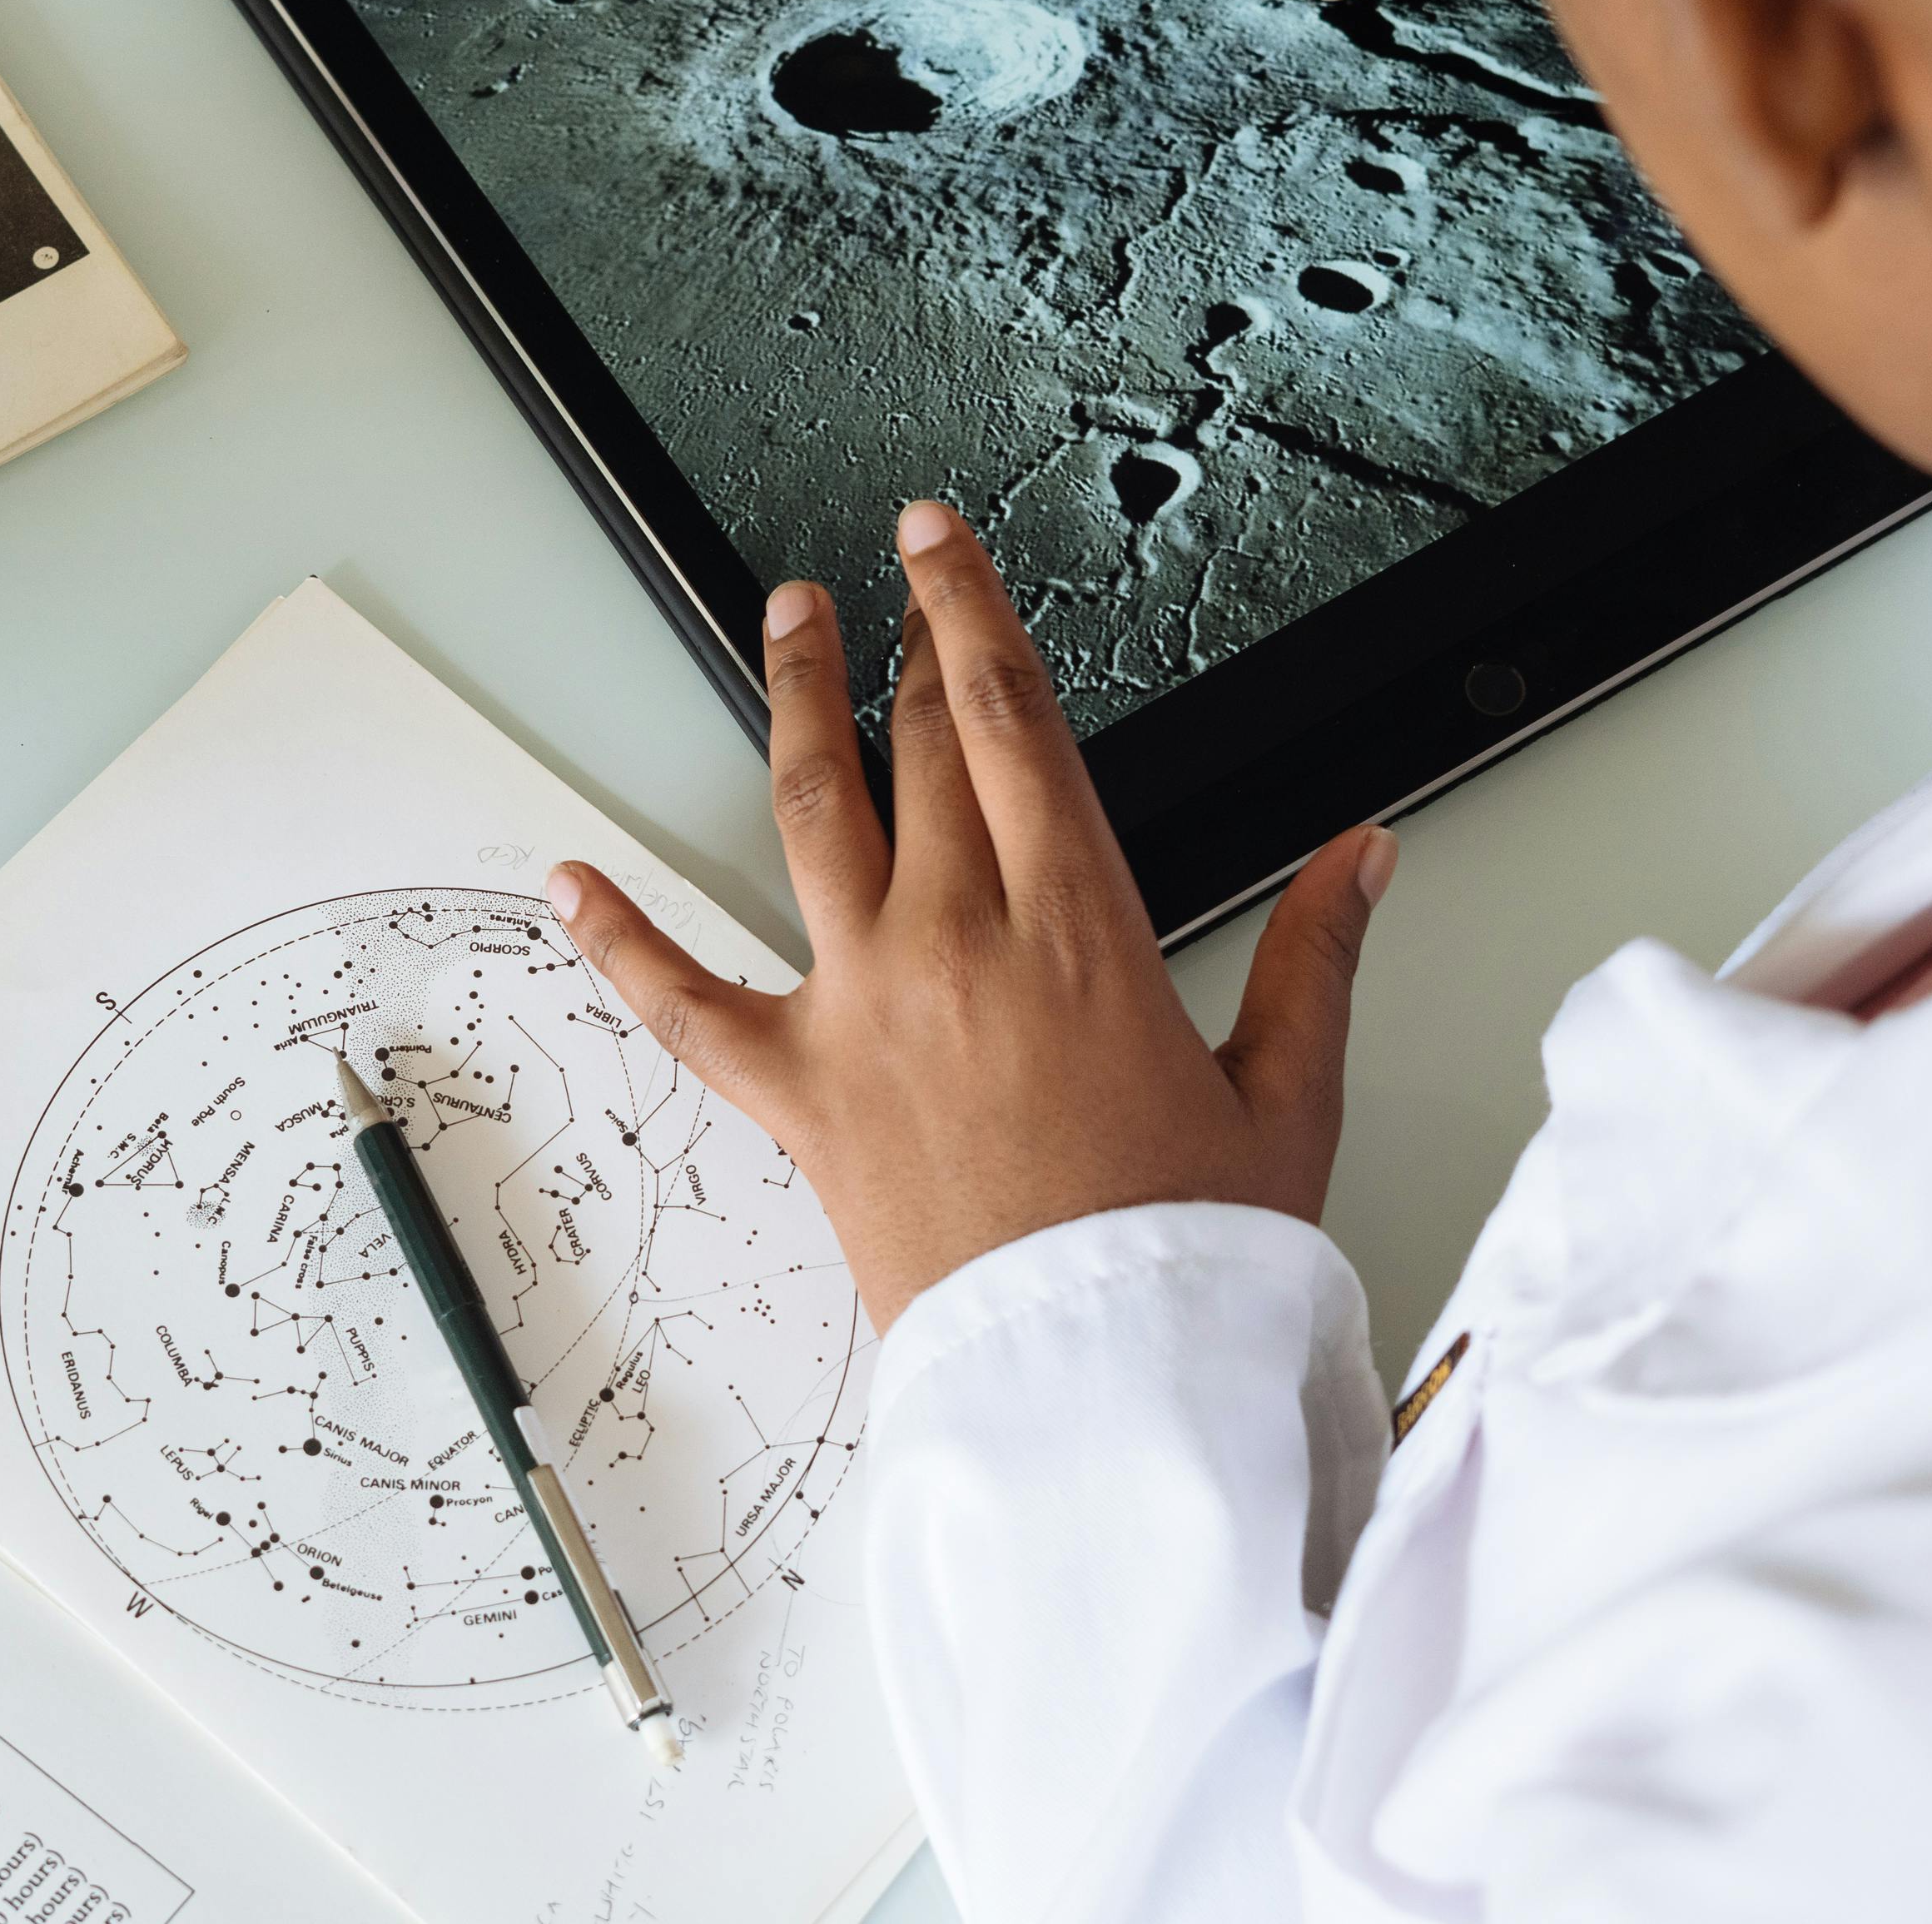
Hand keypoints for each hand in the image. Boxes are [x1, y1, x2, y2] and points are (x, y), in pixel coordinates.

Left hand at [550, 501, 1398, 1326]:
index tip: (938, 542)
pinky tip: (569, 880)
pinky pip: (684, 1005)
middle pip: (917, 746)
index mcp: (1076, 926)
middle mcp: (956, 942)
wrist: (1097, 1388)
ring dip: (791, 703)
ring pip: (808, 815)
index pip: (1009, 713)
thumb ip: (1315, 955)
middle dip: (906, 647)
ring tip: (784, 625)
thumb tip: (1362, 852)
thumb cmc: (1185, 1255)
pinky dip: (618, 940)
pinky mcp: (802, 1095)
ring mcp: (864, 1010)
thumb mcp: (1285, 1096)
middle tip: (893, 581)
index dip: (967, 607)